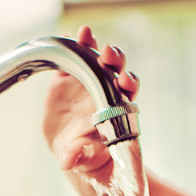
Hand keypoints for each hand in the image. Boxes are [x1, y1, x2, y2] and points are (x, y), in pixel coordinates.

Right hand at [42, 26, 139, 180]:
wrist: (73, 151)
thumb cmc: (88, 158)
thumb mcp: (85, 160)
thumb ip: (80, 157)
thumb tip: (67, 161)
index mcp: (117, 109)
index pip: (127, 92)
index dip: (128, 83)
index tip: (125, 81)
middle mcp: (106, 91)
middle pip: (116, 70)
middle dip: (115, 60)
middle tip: (109, 54)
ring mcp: (87, 82)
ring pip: (95, 59)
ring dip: (93, 46)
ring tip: (87, 35)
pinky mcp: (67, 79)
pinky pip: (71, 58)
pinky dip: (74, 44)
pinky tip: (73, 35)